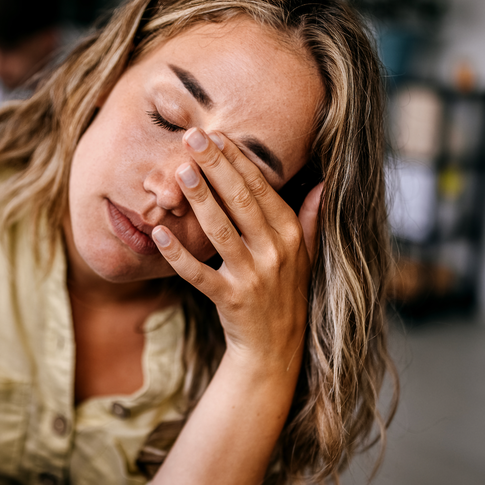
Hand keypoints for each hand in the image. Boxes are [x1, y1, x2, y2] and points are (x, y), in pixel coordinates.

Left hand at [151, 127, 322, 367]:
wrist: (276, 349)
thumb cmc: (286, 294)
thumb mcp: (306, 256)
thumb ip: (312, 219)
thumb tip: (324, 184)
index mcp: (291, 234)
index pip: (262, 189)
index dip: (239, 160)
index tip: (217, 135)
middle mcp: (275, 252)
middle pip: (241, 201)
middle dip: (216, 167)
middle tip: (192, 138)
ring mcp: (253, 277)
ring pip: (221, 231)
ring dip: (200, 200)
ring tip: (180, 171)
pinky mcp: (230, 300)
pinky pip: (199, 274)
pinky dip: (179, 255)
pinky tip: (160, 234)